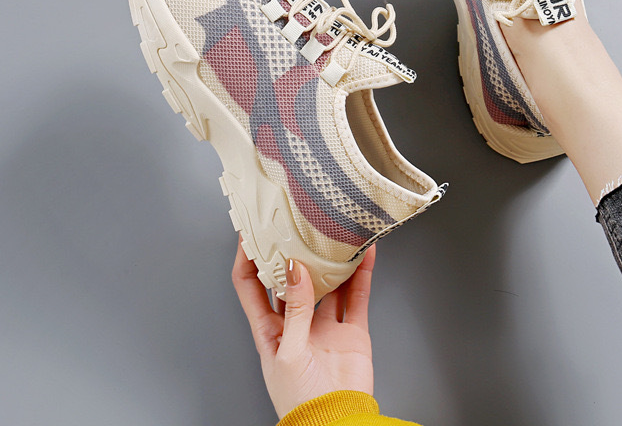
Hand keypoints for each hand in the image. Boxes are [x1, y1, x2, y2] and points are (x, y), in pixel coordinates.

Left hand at [232, 239, 375, 419]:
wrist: (335, 423)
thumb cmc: (300, 401)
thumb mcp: (288, 352)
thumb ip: (294, 310)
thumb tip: (295, 269)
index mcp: (269, 330)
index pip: (251, 287)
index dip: (247, 260)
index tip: (249, 234)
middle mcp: (296, 323)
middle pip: (291, 279)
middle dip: (291, 252)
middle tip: (294, 224)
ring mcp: (325, 325)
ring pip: (327, 283)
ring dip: (330, 260)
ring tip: (332, 234)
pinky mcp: (351, 330)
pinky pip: (357, 295)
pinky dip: (362, 274)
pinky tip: (365, 255)